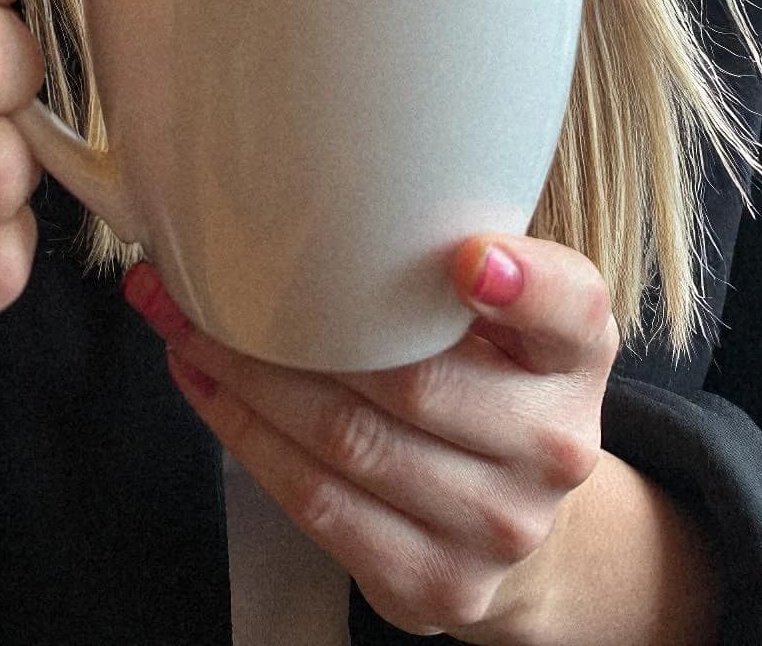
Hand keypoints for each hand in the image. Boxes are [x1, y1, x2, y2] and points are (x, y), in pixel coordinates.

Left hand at [125, 234, 618, 642]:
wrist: (513, 513)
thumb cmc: (484, 372)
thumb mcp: (503, 302)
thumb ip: (447, 243)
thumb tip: (315, 175)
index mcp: (577, 351)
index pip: (571, 309)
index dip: (523, 285)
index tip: (467, 258)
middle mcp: (554, 445)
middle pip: (412, 380)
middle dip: (291, 325)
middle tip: (208, 273)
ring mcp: (500, 527)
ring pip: (347, 442)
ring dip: (245, 379)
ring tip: (184, 325)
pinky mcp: (438, 585)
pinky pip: (318, 504)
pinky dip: (248, 438)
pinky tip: (209, 390)